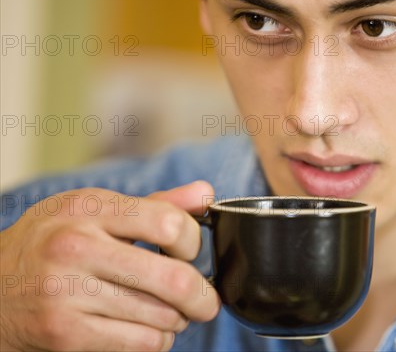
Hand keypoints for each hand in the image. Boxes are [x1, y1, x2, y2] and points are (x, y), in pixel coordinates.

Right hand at [0, 181, 219, 350]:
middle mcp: (76, 246)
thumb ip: (156, 203)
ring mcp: (67, 291)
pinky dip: (157, 341)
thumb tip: (206, 193)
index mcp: (90, 208)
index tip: (188, 253)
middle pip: (173, 278)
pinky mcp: (64, 332)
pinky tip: (150, 330)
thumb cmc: (55, 241)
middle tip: (206, 302)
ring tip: (170, 313)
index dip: (192, 242)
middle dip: (202, 296)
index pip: (169, 224)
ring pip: (160, 316)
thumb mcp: (96, 209)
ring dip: (177, 320)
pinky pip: (139, 343)